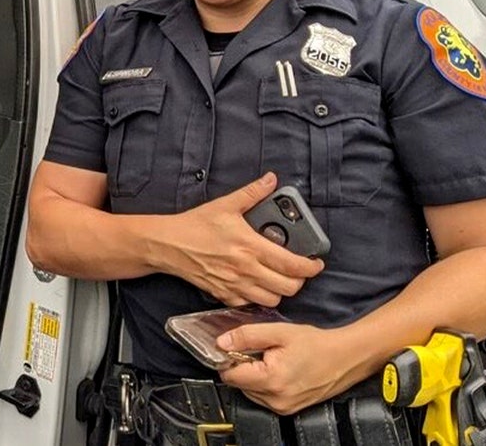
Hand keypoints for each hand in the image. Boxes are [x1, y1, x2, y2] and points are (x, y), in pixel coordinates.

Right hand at [160, 172, 323, 306]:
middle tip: (299, 271)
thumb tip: (271, 180)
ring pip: (271, 301)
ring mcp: (234, 286)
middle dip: (299, 281)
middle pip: (287, 288)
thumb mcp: (226, 204)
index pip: (291, 264)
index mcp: (250, 246)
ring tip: (280, 279)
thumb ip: (252, 193)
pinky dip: (258, 298)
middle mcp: (246, 270)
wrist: (168, 245)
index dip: (310, 267)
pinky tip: (258, 286)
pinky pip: (250, 305)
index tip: (316, 263)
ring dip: (280, 292)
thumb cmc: (195, 225)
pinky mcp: (223, 295)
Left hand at [217, 323, 363, 414]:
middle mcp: (274, 399)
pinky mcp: (288, 409)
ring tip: (272, 360)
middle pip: (239, 385)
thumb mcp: (280, 332)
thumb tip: (222, 342)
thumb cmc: (318, 344)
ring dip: (254, 377)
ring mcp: (282, 407)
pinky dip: (266, 385)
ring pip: (250, 392)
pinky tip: (280, 370)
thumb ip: (248, 336)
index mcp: (270, 379)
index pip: (229, 375)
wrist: (346, 357)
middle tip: (260, 351)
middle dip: (243, 367)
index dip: (228, 359)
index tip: (235, 348)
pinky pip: (264, 398)